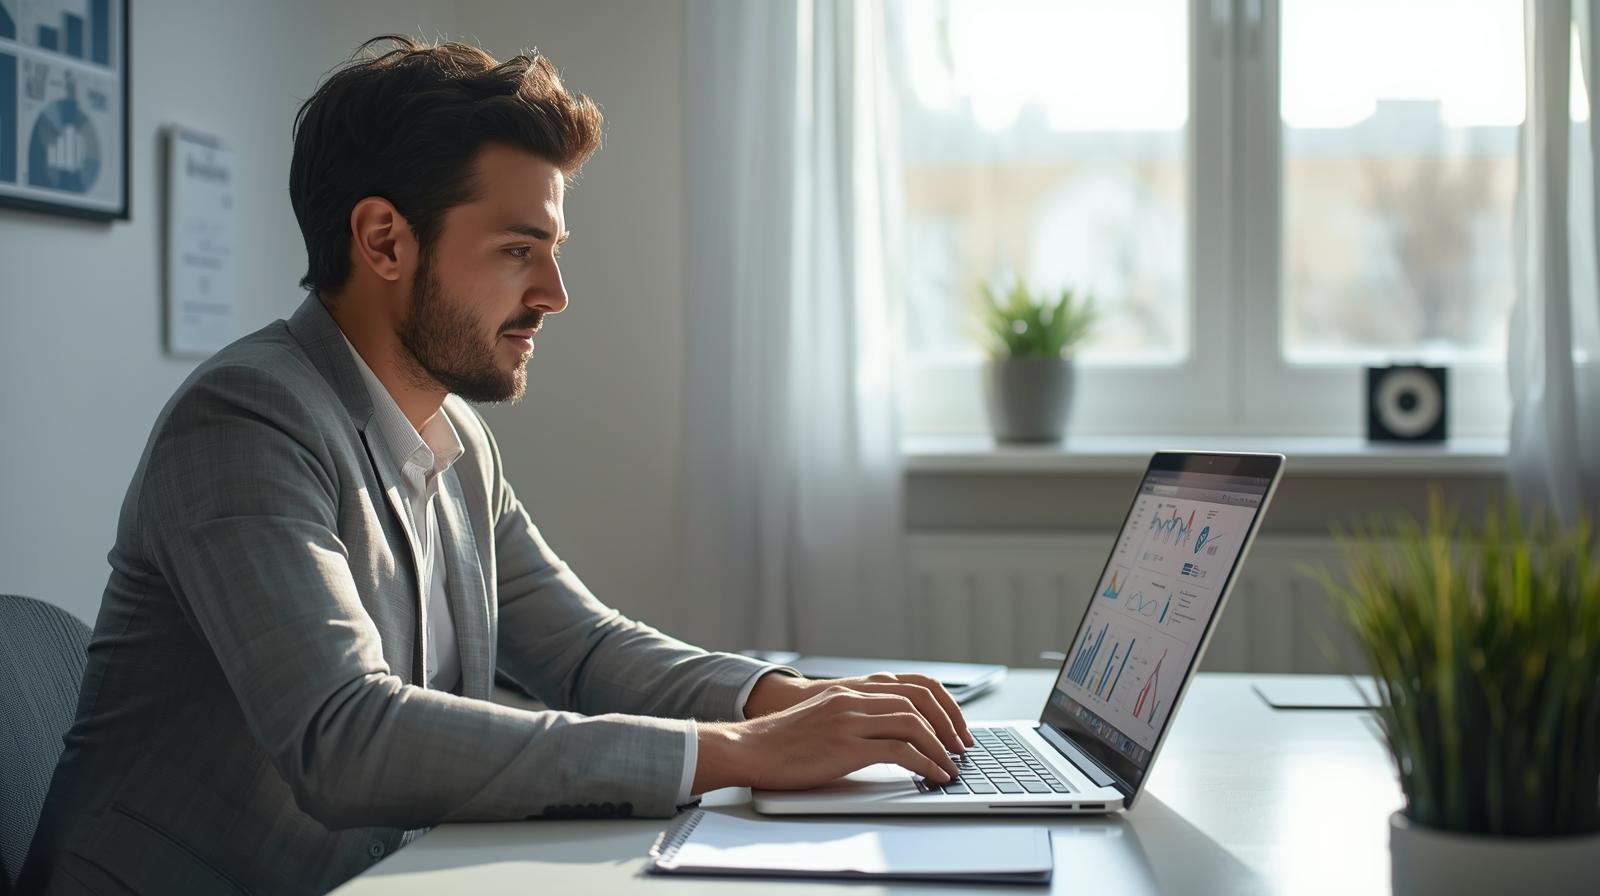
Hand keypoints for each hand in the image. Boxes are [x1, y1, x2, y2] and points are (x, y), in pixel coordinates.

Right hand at [744, 671, 973, 750]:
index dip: (943, 705)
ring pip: (914, 724)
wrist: (750, 747)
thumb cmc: (784, 740)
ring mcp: (851, 720)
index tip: (956, 726)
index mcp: (852, 690)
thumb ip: (855, 716)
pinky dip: (925, 764)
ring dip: (941, 747)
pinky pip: (900, 751)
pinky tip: (934, 776)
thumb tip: (891, 734)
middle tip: (962, 746)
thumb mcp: (825, 716)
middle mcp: (854, 698)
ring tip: (951, 766)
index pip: (913, 685)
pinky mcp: (847, 745)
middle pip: (920, 700)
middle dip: (949, 724)